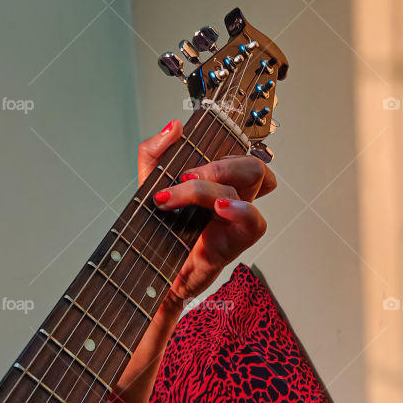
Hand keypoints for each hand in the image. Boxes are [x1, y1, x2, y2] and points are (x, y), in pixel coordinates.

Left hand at [137, 120, 276, 302]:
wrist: (153, 275)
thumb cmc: (159, 234)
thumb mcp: (147, 185)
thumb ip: (154, 153)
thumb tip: (174, 127)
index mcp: (216, 182)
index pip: (238, 153)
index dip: (226, 144)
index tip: (189, 146)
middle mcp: (232, 197)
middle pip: (252, 166)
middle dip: (218, 165)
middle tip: (184, 176)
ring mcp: (237, 217)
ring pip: (251, 183)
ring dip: (213, 183)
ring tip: (181, 193)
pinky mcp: (237, 240)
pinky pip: (255, 220)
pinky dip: (239, 209)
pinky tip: (217, 208)